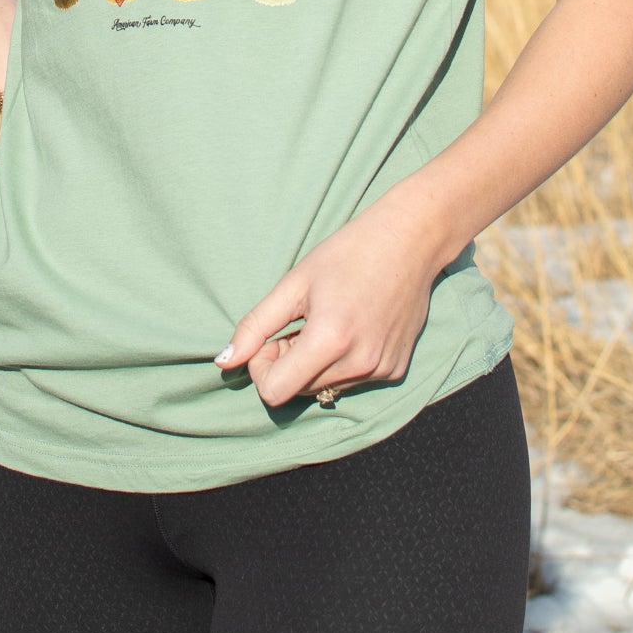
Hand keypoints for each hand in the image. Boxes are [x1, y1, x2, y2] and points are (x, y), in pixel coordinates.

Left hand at [213, 189, 440, 406]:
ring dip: (315, 364)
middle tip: (300, 323)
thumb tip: (223, 363)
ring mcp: (381, 370)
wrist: (410, 240)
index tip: (272, 337)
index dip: (263, 366)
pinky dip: (343, 363)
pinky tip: (353, 326)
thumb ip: (255, 326)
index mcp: (330, 340)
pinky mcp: (396, 370)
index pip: (274, 392)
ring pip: (325, 389)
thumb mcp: (294, 283)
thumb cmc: (347, 253)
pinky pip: (352, 381)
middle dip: (288, 363)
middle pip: (299, 391)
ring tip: (328, 320)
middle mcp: (359, 364)